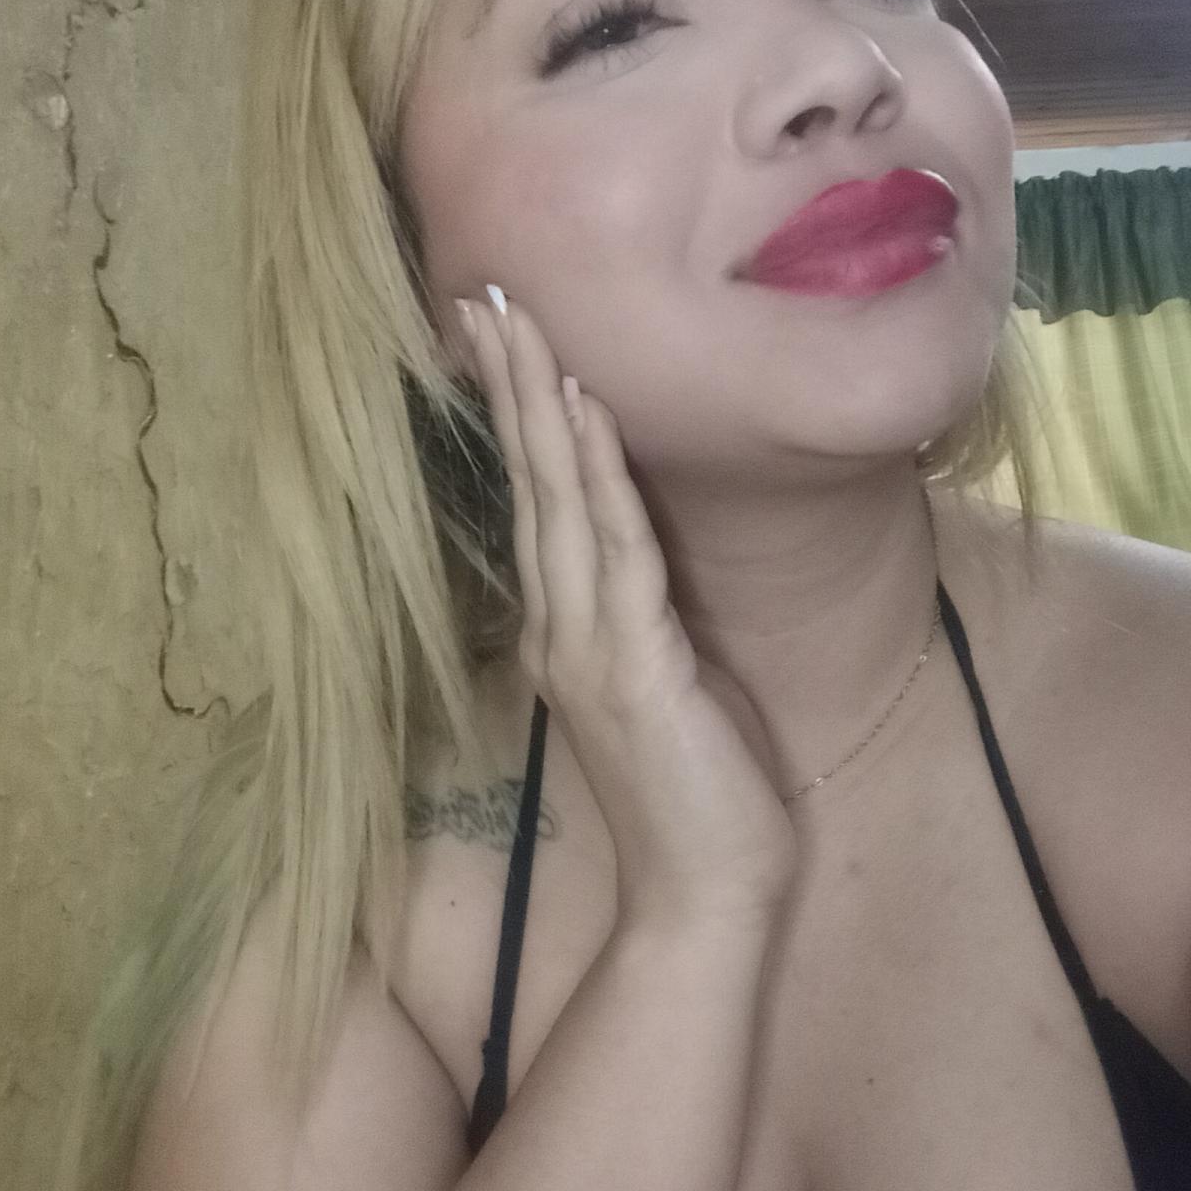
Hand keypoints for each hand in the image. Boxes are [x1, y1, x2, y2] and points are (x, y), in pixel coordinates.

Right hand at [455, 287, 798, 930]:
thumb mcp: (669, 685)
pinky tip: (582, 410)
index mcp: (567, 634)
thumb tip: (644, 557)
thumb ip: (644, 619)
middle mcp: (560, 631)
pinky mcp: (633, 667)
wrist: (704, 895)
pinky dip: (598, 475)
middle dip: (510, 385)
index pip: (538, 506)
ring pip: (559, 503)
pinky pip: (615, 549)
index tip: (505, 339)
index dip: (519, 420)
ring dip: (538, 407)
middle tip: (486, 295)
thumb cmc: (700, 795)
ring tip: (518, 324)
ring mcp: (589, 648)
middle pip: (531, 486)